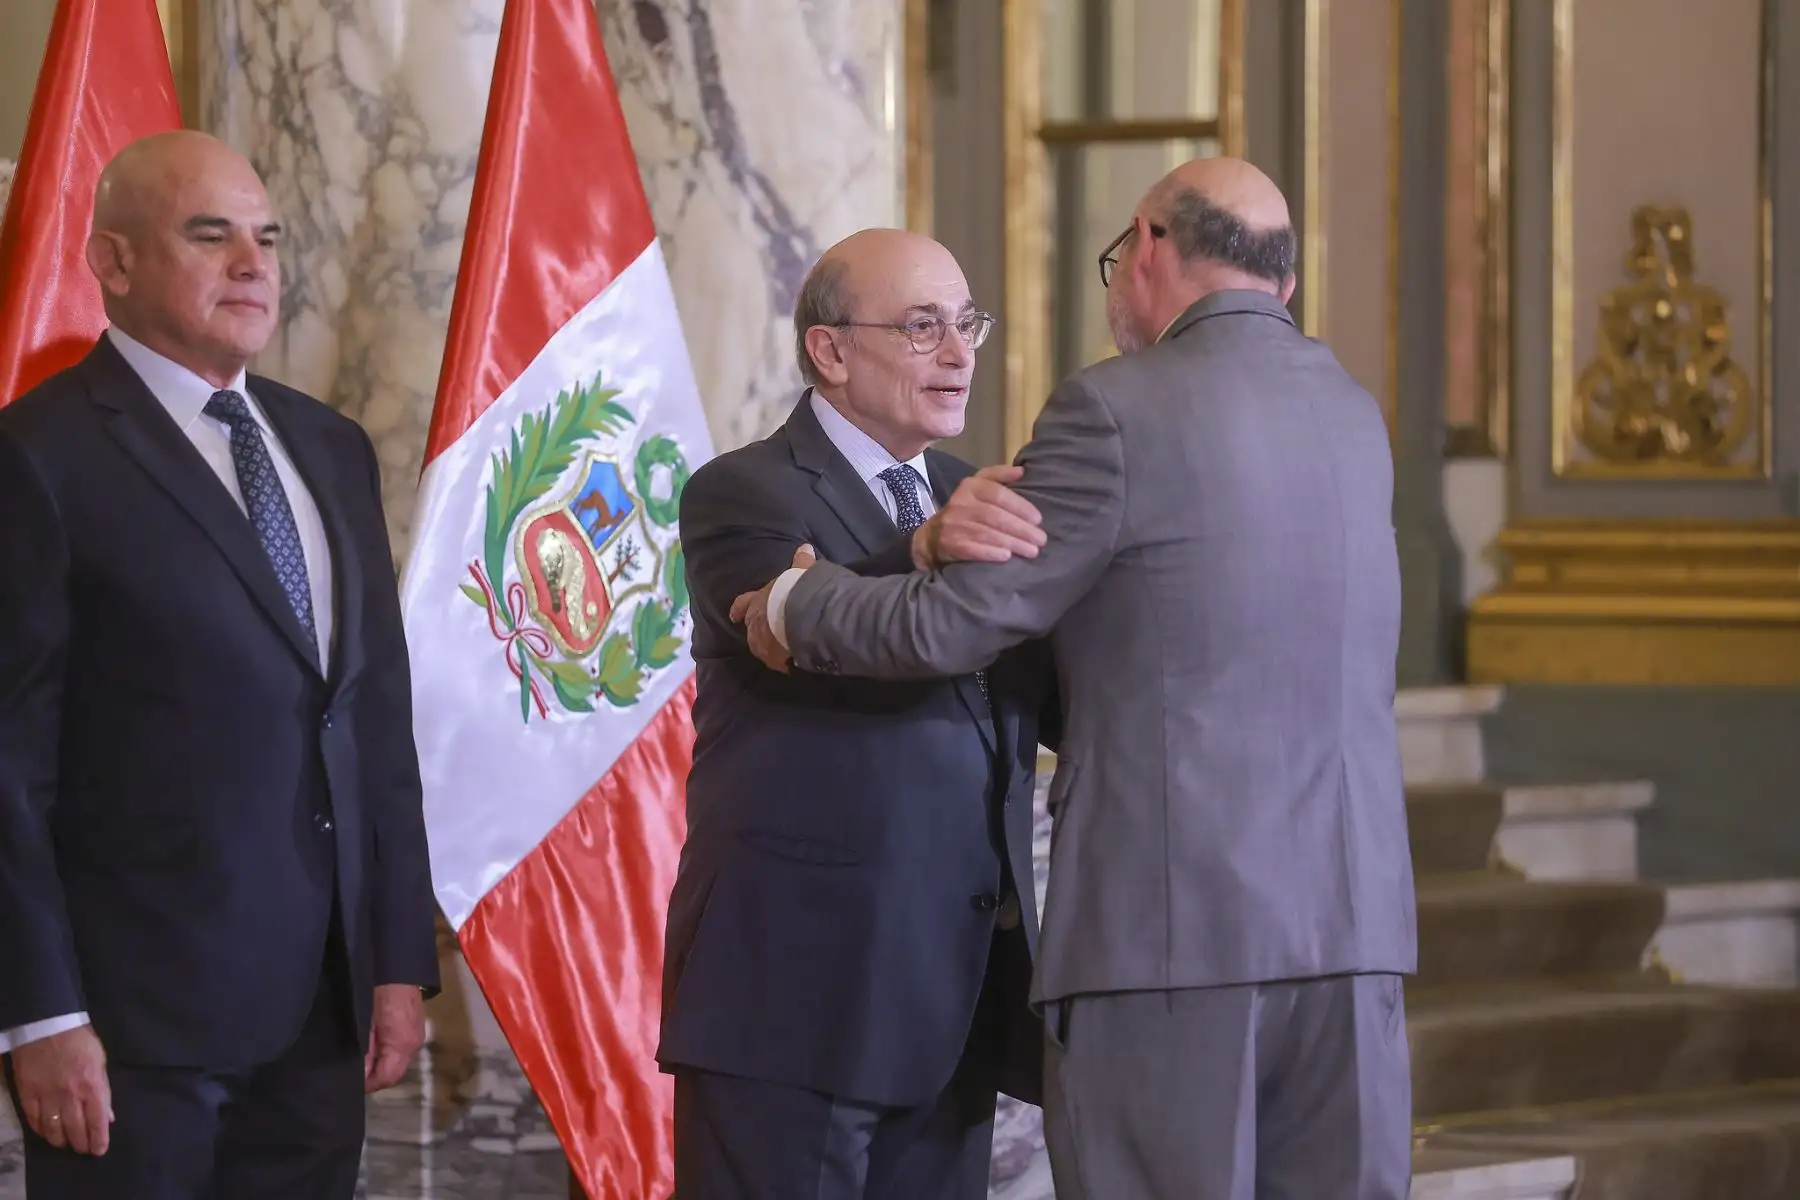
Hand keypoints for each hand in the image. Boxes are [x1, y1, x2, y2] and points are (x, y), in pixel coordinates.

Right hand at [11, 1025, 111, 1154]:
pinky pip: (34, 1119)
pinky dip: (40, 1130)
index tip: (99, 1150)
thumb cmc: (79, 1040)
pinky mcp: (27, 1093)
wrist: (46, 1025)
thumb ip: (103, 1089)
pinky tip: (46, 1133)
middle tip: (83, 1150)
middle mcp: (70, 1095)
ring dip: (60, 1140)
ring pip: (53, 1129)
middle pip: (75, 1129)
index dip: (98, 1139)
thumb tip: (108, 1115)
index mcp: (92, 1085)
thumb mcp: (100, 1061)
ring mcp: (46, 1095)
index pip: (97, 1121)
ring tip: (65, 1144)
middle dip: (81, 1144)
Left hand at [364, 983, 425, 1093]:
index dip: (370, 1084)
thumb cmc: (377, 994)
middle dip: (375, 1076)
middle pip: (395, 1073)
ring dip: (382, 1065)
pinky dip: (389, 1054)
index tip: (353, 1084)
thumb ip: (366, 1051)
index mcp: (402, 1044)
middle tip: (356, 1073)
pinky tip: (376, 1048)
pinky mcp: (416, 1029)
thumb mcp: (365, 1024)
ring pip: (399, 1062)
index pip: (388, 1077)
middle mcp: (414, 1045)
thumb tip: (362, 1075)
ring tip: (364, 1060)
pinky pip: (402, 1051)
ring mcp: (418, 1036)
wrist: (397, 968)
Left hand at [729, 544, 815, 673]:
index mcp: (758, 601)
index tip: (733, 615)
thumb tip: (805, 547)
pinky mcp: (774, 659)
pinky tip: (790, 664)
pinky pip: (777, 662)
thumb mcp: (801, 572)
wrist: (802, 614)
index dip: (739, 609)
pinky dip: (782, 662)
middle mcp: (756, 622)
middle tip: (764, 634)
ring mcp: (763, 643)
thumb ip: (802, 562)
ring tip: (779, 651)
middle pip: (751, 628)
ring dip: (768, 648)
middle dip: (757, 630)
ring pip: (761, 647)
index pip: (744, 604)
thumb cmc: (797, 589)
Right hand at [912, 465, 1044, 569]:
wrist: (932, 536)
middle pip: (995, 516)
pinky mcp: (950, 544)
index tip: (1038, 519)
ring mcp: (953, 524)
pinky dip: (991, 553)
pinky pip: (973, 549)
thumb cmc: (966, 510)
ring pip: (987, 533)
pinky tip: (1007, 556)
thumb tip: (1021, 471)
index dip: (1020, 506)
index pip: (998, 494)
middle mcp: (960, 503)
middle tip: (1041, 540)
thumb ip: (999, 476)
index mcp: (970, 486)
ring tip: (1032, 551)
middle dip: (1021, 529)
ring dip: (1013, 543)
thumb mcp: (978, 486)